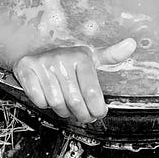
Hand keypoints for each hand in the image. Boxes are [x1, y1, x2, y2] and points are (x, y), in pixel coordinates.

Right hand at [13, 38, 136, 122]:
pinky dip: (44, 103)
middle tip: (84, 115)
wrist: (36, 48)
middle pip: (76, 102)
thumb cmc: (67, 58)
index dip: (97, 109)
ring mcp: (43, 64)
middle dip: (82, 114)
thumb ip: (111, 55)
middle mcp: (62, 58)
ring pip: (57, 104)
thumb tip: (131, 44)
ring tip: (66, 104)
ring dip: (63, 110)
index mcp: (80, 56)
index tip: (99, 112)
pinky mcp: (27, 69)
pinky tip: (49, 94)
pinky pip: (39, 100)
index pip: (92, 93)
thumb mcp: (91, 56)